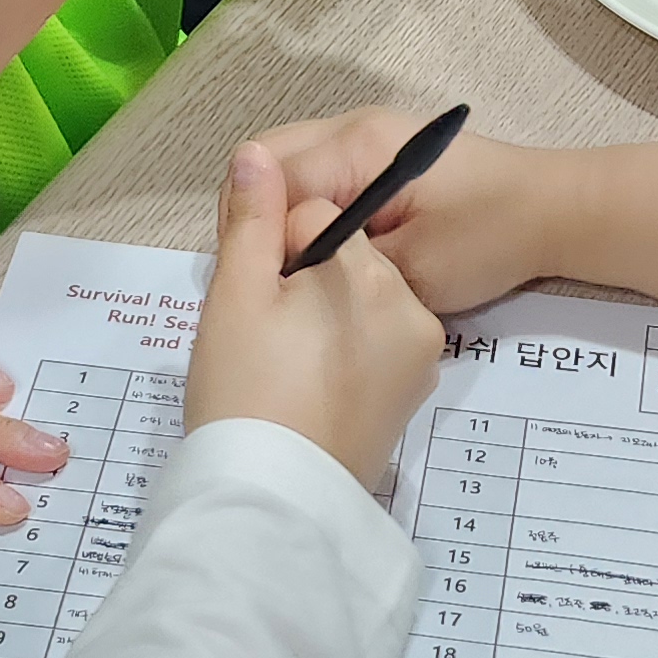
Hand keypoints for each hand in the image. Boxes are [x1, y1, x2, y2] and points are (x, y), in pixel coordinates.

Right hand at [184, 139, 446, 484]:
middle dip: (300, 274)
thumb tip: (253, 153)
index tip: (248, 292)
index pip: (311, 213)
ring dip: (321, 309)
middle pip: (343, 251)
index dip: (270, 244)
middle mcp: (408, 301)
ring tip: (281, 357)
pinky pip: (375, 338)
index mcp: (367, 269)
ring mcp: (419, 348)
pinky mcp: (413, 386)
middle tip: (261, 329)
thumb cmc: (248, 393)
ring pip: (359, 296)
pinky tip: (307, 380)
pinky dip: (342, 346)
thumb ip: (251, 219)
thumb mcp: (238, 297)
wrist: (276, 504)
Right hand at [248, 105, 563, 315]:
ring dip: (287, 214)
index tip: (270, 284)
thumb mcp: (408, 269)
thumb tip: (281, 267)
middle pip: (269, 161)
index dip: (257, 234)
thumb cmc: (489, 238)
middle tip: (275, 278)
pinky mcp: (382, 154)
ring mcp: (367, 136)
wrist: (555, 211)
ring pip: (293, 167)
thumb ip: (337, 263)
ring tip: (300, 270)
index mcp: (356, 147)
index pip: (268, 180)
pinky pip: (322, 174)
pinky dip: (313, 210)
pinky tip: (329, 254)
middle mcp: (353, 127)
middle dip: (262, 219)